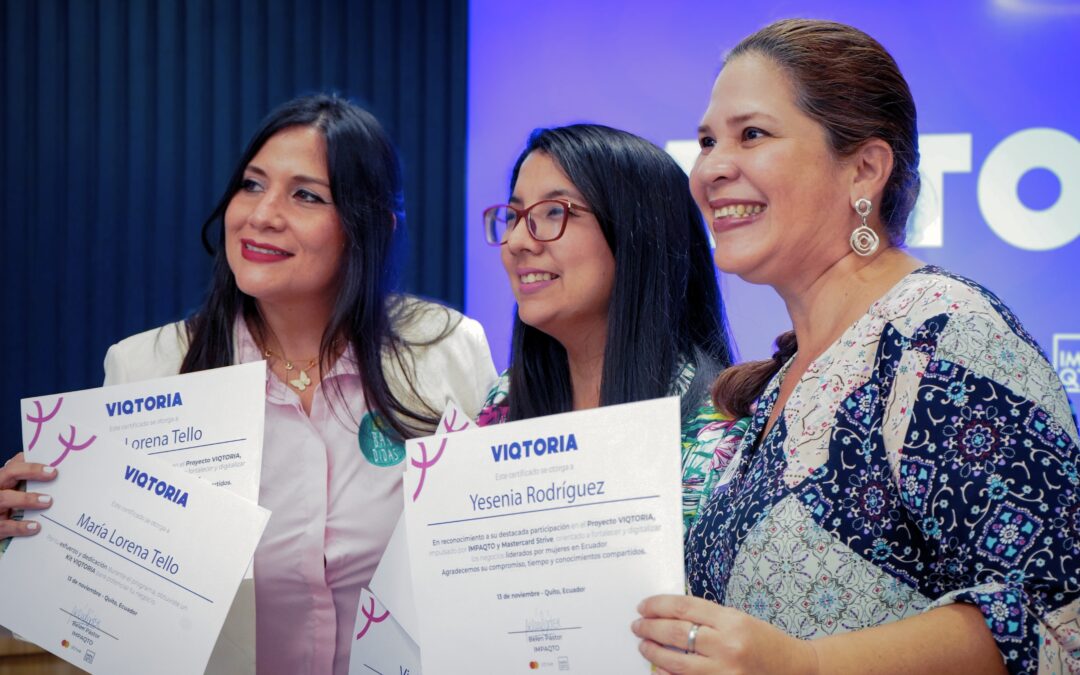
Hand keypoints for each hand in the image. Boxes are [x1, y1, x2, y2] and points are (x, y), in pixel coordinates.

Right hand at [0, 452, 56, 536]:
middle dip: (30, 471)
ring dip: (27, 499)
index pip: (13, 466)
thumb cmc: (5, 510)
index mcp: (0, 482)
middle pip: (8, 474)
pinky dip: (20, 527)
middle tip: (53, 474)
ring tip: (48, 501)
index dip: (30, 464)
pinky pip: (4, 526)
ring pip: (4, 498)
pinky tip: (36, 527)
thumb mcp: (12, 493)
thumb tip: (43, 468)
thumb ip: (22, 482)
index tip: (50, 465)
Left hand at [633, 594, 818, 674]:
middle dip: (650, 628)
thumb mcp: (738, 619)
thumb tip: (668, 614)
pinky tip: (657, 667)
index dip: (658, 605)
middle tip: (637, 625)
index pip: (684, 607)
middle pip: (675, 633)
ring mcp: (724, 672)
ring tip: (643, 645)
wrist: (794, 669)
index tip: (644, 606)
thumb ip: (707, 616)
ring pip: (675, 662)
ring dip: (653, 651)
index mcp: (732, 621)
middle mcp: (727, 646)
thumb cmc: (765, 642)